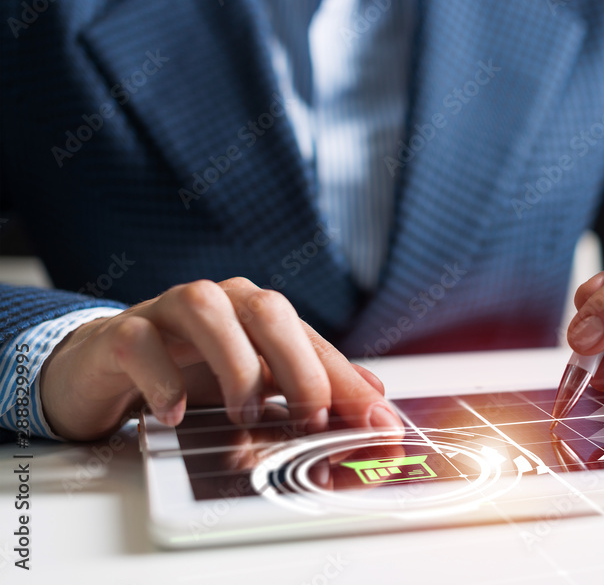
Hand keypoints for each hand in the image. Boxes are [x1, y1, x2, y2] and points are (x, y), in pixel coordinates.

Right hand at [39, 277, 402, 439]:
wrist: (106, 369)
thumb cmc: (188, 373)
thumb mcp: (258, 383)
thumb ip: (312, 386)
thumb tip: (375, 398)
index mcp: (257, 313)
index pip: (311, 338)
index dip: (346, 380)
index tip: (375, 422)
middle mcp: (220, 302)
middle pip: (268, 309)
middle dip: (300, 366)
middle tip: (311, 417)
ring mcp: (167, 312)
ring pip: (206, 308)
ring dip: (236, 365)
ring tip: (245, 414)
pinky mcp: (120, 333)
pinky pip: (141, 342)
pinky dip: (162, 380)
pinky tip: (176, 414)